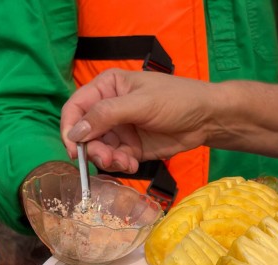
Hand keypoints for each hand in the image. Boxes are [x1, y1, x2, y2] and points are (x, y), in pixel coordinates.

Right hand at [60, 69, 215, 172]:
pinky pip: (116, 160)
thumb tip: (76, 132)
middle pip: (85, 133)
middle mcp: (109, 108)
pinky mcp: (132, 148)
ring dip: (107, 160)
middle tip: (106, 159)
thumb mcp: (140, 103)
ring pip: (100, 149)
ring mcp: (120, 130)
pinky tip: (133, 165)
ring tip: (125, 162)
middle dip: (92, 149)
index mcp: (107, 87)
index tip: (73, 148)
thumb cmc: (177, 99)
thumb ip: (106, 115)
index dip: (70, 128)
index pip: (76, 107)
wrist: (207, 118)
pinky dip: (120, 165)